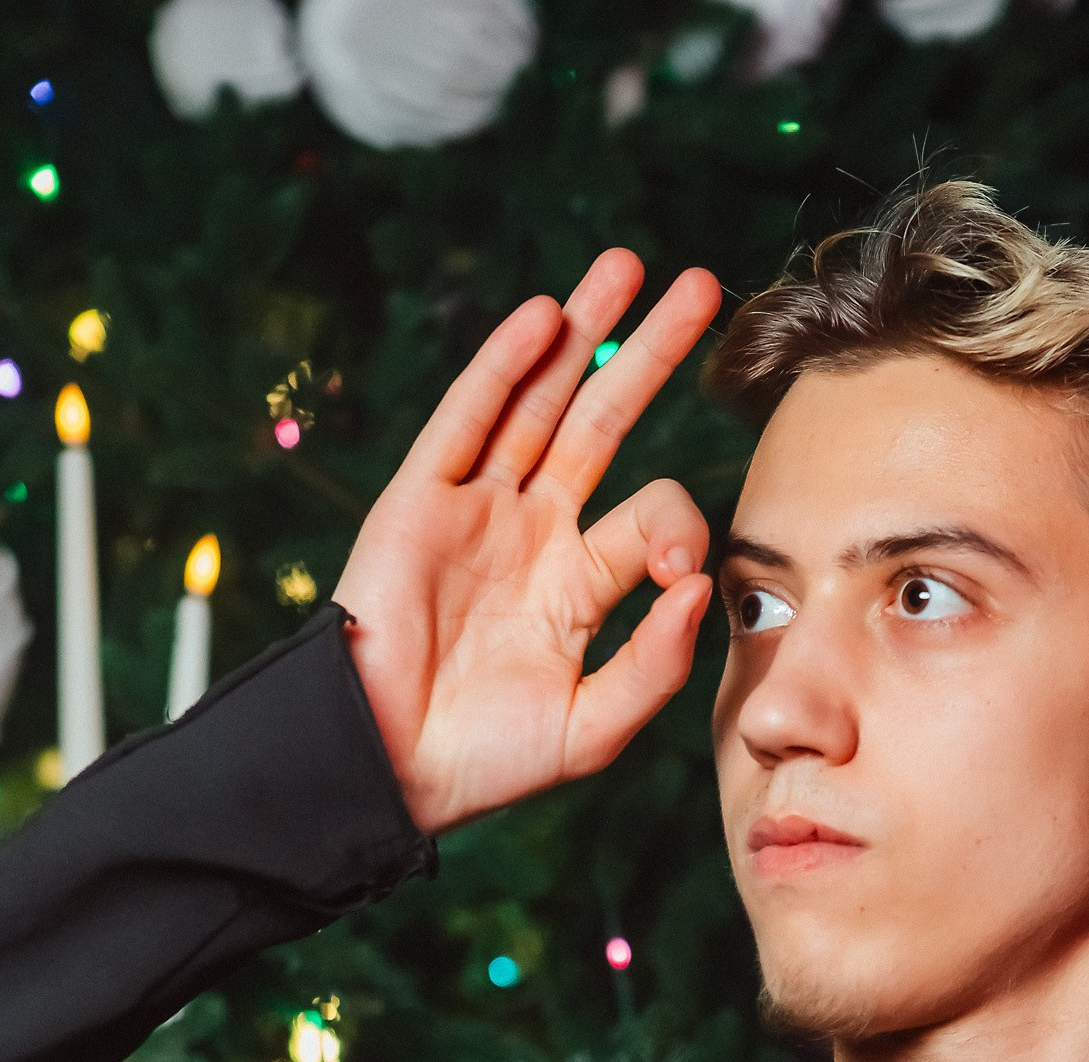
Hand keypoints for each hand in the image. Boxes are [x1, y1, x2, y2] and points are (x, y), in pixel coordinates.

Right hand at [334, 251, 722, 833]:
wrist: (388, 770)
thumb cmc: (486, 762)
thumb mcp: (592, 728)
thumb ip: (654, 664)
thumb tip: (700, 586)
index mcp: (579, 587)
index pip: (651, 517)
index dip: (680, 527)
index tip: (681, 568)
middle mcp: (533, 535)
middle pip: (602, 424)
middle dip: (649, 356)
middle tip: (701, 288)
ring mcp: (475, 512)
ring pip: (538, 402)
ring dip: (580, 331)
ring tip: (625, 265)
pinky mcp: (418, 503)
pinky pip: (467, 421)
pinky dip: (503, 368)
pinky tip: (545, 319)